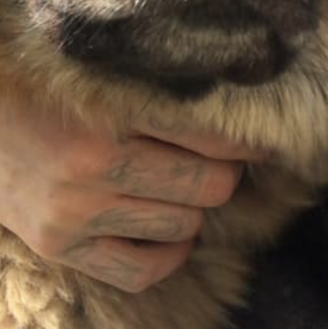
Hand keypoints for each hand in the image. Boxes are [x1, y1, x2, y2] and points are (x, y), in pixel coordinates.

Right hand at [0, 92, 259, 291]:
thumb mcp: (100, 73)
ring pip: (184, 226)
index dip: (245, 139)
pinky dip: (170, 252)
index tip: (264, 136)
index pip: (207, 134)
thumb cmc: (48, 85)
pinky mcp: (61, 247)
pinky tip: (172, 231)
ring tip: (190, 187)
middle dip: (227, 175)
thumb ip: (155, 84)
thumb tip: (230, 92)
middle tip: (226, 161)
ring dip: (196, 209)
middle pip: (208, 186)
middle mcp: (93, 167)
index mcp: (108, 113)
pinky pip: (142, 270)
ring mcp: (76, 214)